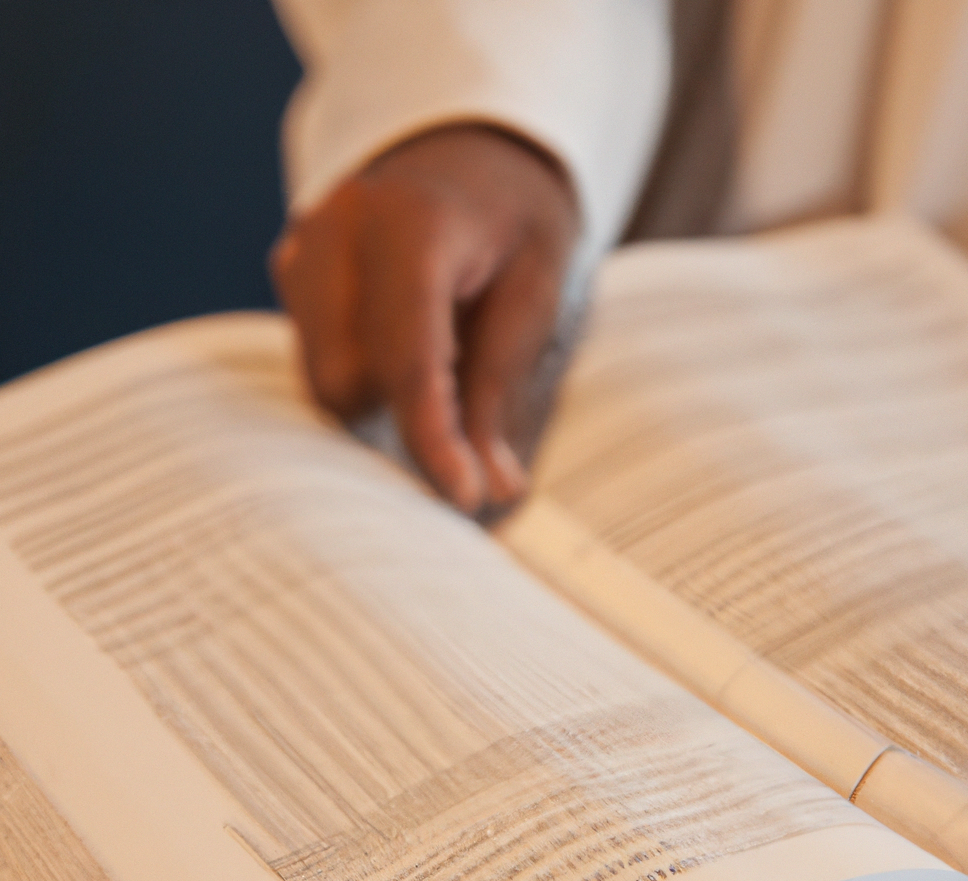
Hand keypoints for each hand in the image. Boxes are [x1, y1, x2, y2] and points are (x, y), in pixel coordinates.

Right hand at [271, 125, 579, 513]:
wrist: (469, 150)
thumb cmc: (513, 219)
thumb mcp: (534, 290)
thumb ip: (500, 386)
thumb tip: (492, 489)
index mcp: (410, 225)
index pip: (409, 358)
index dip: (433, 439)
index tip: (463, 499)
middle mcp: (337, 231)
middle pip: (345, 382)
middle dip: (401, 422)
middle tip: (462, 424)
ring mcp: (302, 246)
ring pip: (322, 380)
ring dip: (379, 403)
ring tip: (437, 364)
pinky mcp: (289, 267)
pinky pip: (312, 358)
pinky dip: (358, 378)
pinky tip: (397, 348)